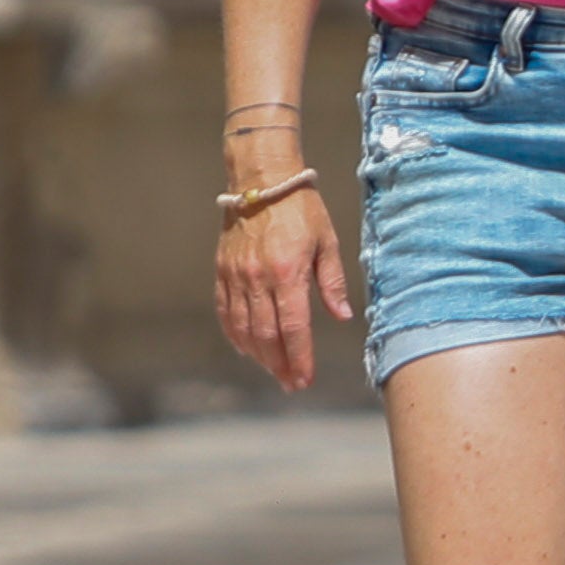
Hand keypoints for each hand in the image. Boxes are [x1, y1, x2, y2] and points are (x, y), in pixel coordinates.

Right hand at [215, 168, 350, 394]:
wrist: (263, 181)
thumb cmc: (302, 210)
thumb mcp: (327, 242)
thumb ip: (332, 282)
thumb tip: (343, 317)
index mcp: (288, 272)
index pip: (293, 328)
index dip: (300, 358)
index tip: (305, 380)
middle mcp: (258, 278)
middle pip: (267, 335)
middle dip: (280, 364)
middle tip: (292, 383)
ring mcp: (236, 276)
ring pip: (243, 328)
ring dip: (259, 355)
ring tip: (274, 370)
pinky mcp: (222, 271)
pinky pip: (225, 312)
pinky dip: (234, 335)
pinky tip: (246, 349)